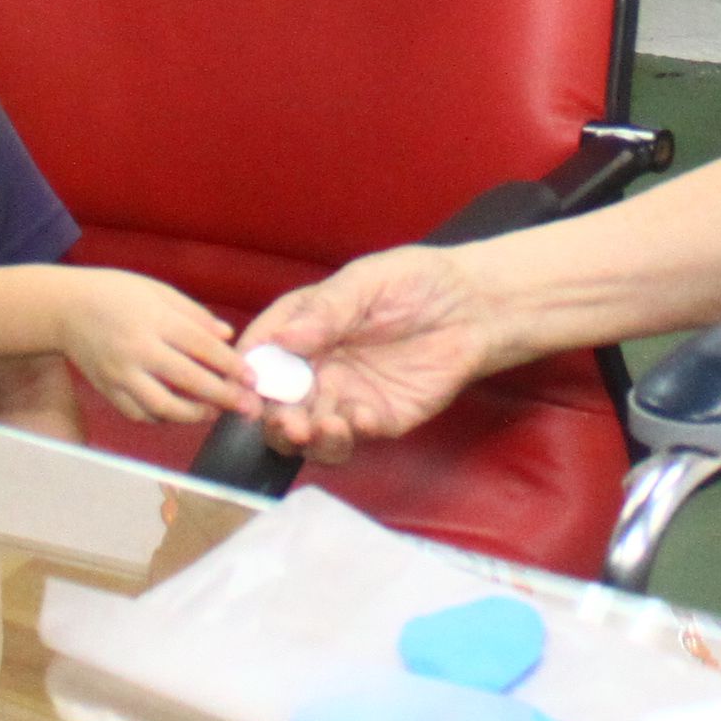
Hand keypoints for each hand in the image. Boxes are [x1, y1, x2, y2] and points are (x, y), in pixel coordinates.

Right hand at [44, 268, 253, 427]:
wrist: (64, 308)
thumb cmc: (116, 293)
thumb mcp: (158, 291)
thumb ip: (195, 315)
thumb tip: (228, 336)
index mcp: (154, 320)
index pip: (202, 347)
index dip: (231, 365)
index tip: (253, 378)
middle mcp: (138, 350)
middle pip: (188, 380)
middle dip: (223, 396)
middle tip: (247, 406)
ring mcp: (120, 374)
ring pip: (163, 406)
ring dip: (194, 414)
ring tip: (213, 412)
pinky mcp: (107, 390)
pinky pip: (139, 414)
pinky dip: (162, 418)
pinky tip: (179, 413)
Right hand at [240, 248, 488, 461]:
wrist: (473, 310)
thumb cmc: (417, 283)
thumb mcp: (366, 282)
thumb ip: (326, 311)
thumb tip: (284, 339)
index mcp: (303, 327)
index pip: (261, 354)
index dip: (247, 374)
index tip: (248, 390)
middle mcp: (316, 366)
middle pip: (277, 404)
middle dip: (276, 419)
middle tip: (291, 422)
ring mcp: (343, 396)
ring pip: (308, 431)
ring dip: (308, 437)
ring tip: (325, 427)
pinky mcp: (375, 419)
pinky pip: (350, 438)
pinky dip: (349, 435)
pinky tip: (365, 417)